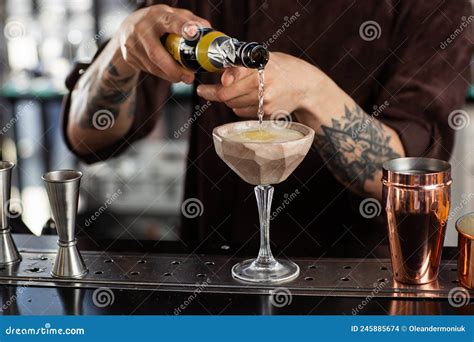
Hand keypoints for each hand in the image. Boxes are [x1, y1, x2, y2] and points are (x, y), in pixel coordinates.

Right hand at [114, 4, 209, 82]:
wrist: (127, 29)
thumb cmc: (158, 23)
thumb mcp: (172, 16)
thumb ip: (190, 21)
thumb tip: (208, 30)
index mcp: (158, 15)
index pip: (170, 21)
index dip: (182, 27)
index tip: (194, 33)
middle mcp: (142, 28)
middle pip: (157, 53)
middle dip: (174, 69)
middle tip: (190, 78)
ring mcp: (132, 43)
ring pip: (153, 66)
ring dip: (170, 75)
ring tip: (184, 77)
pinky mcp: (129, 56)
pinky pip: (149, 70)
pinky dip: (162, 74)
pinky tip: (169, 74)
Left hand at [196, 52, 324, 118]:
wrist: (307, 86)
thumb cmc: (283, 69)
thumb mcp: (264, 59)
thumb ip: (242, 67)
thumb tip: (221, 78)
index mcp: (261, 69)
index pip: (230, 83)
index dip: (213, 89)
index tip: (201, 90)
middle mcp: (263, 87)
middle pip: (228, 98)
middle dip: (216, 94)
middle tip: (207, 90)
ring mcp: (266, 104)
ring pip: (234, 107)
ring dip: (231, 100)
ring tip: (240, 91)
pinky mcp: (268, 116)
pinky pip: (244, 114)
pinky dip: (242, 107)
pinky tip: (252, 99)